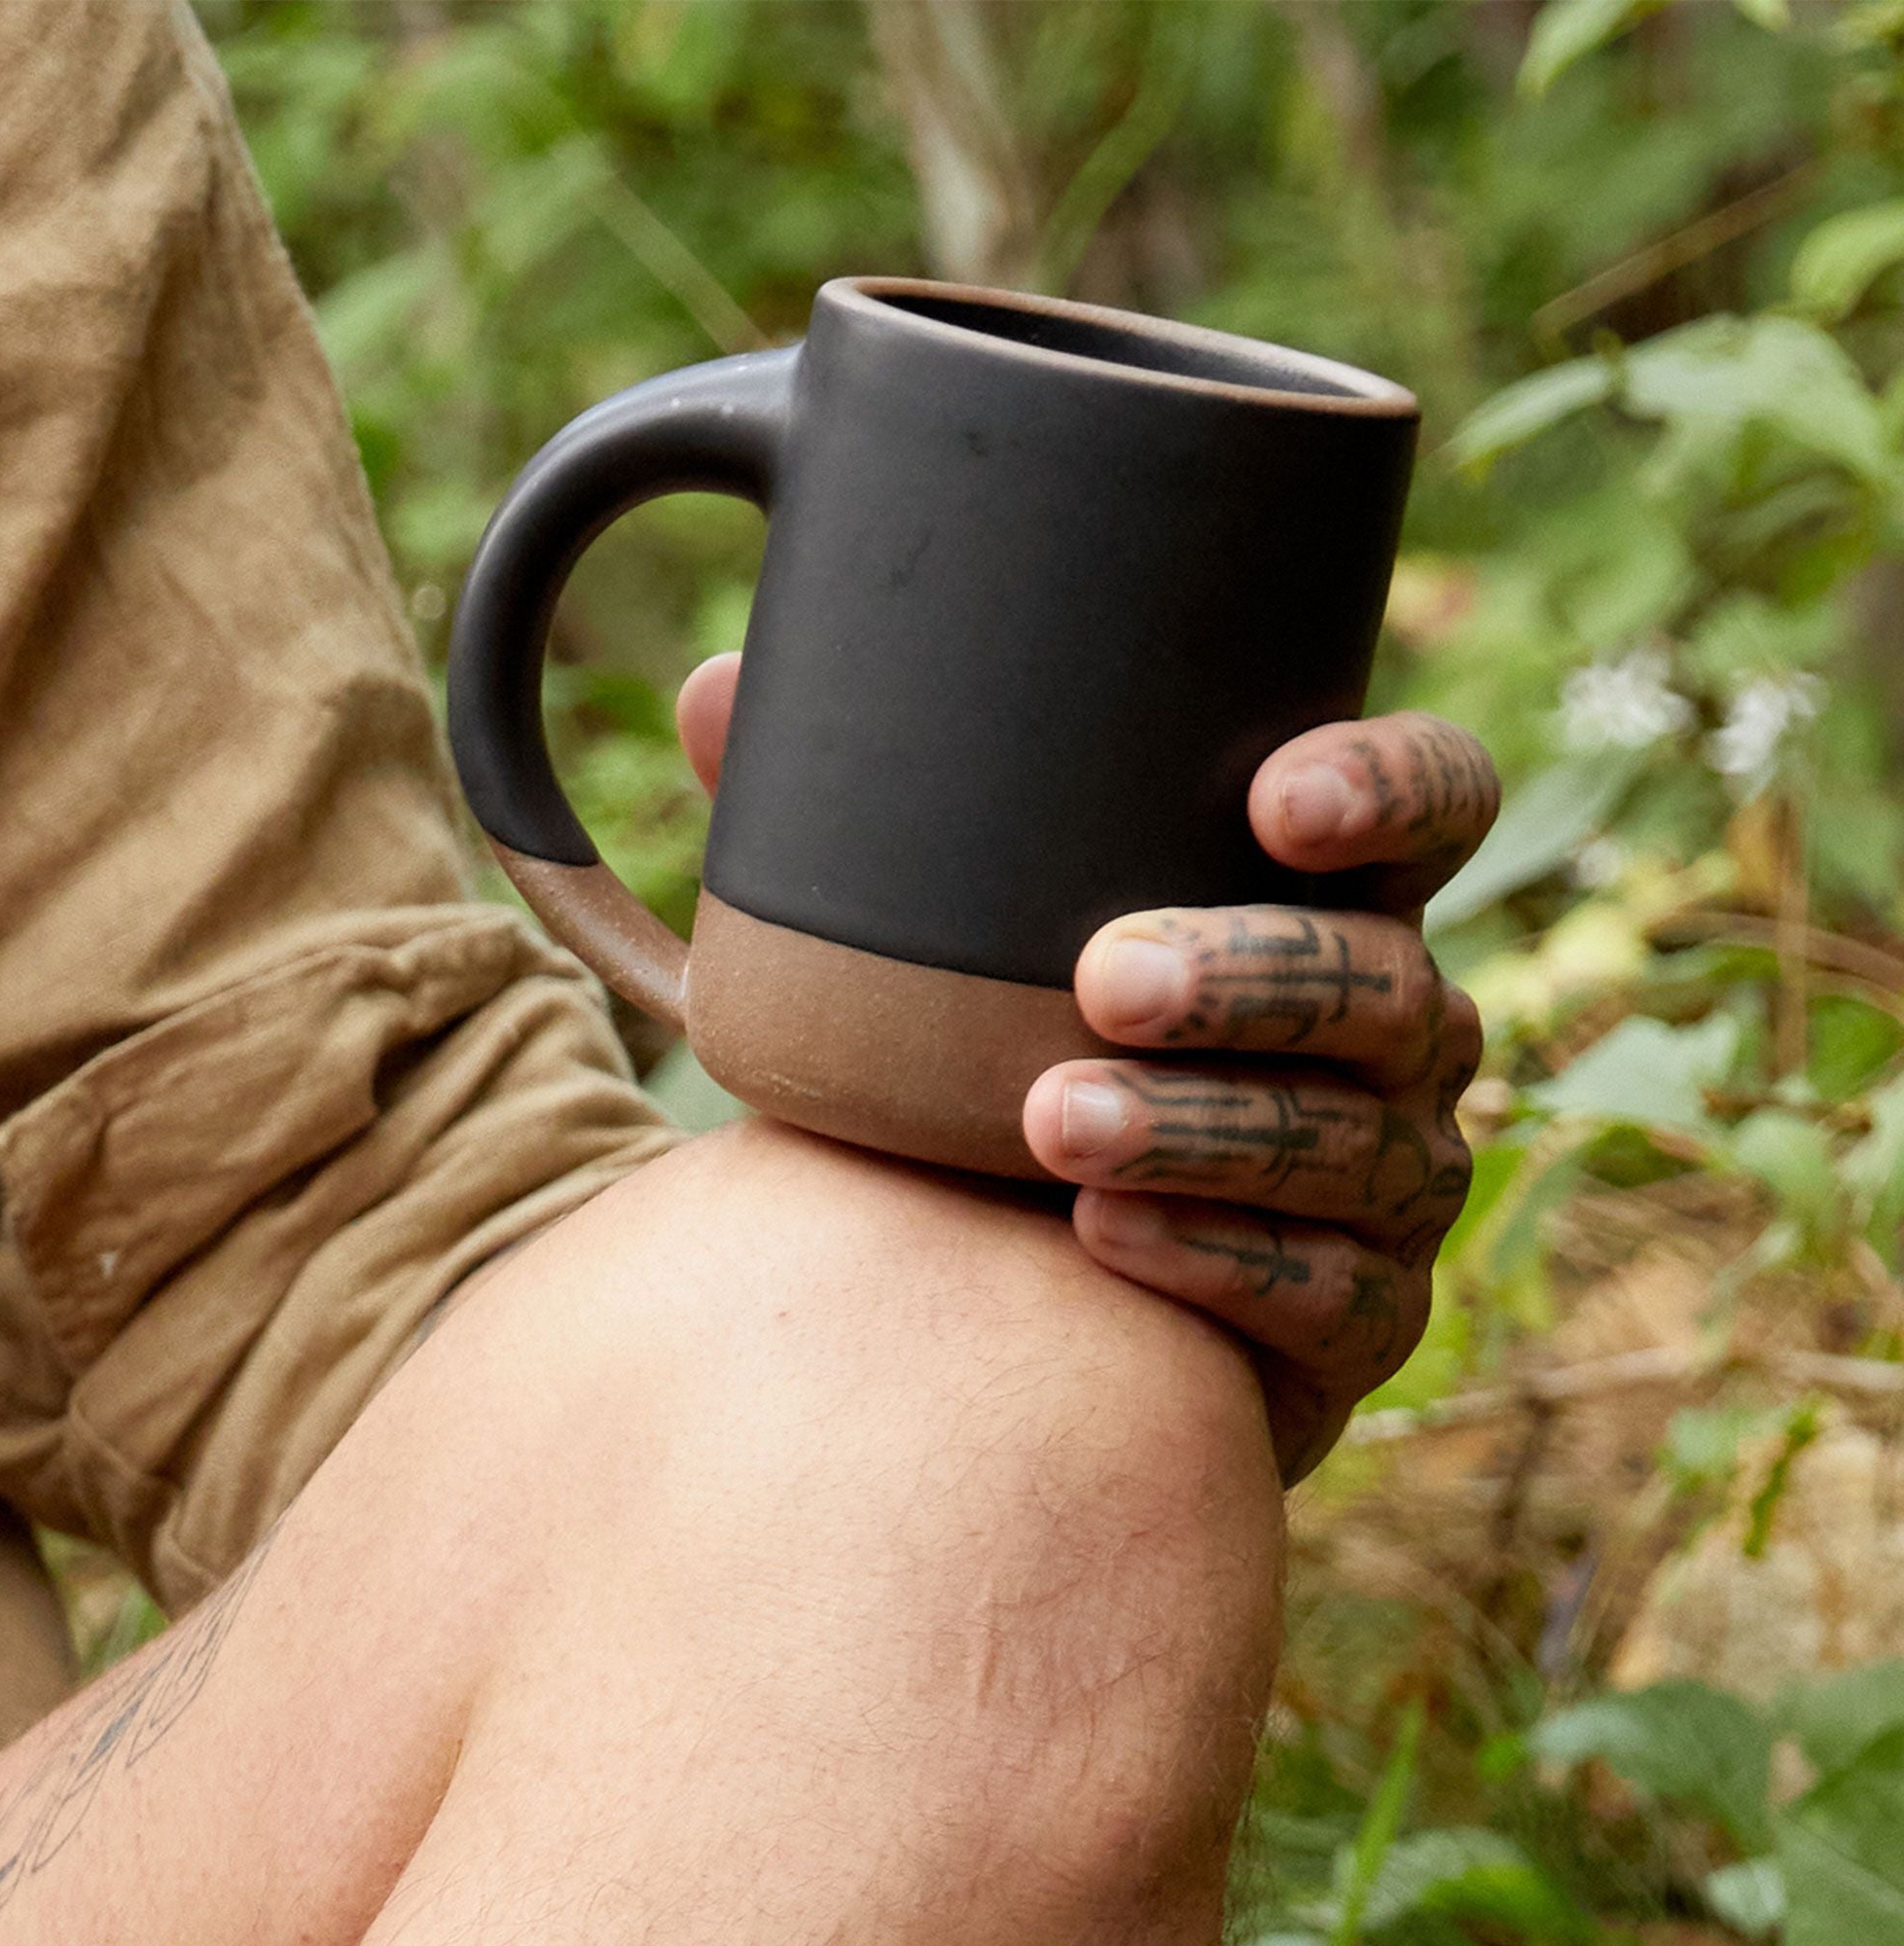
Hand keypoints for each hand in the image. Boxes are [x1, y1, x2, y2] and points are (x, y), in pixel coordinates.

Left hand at [677, 658, 1498, 1485]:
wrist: (997, 1275)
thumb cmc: (981, 1064)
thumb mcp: (920, 945)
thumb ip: (845, 823)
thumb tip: (713, 692)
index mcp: (1322, 898)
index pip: (1438, 805)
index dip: (1393, 788)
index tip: (1272, 798)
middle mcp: (1394, 1034)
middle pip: (1392, 984)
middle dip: (1261, 974)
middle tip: (1106, 977)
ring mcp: (1393, 1181)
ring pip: (1360, 1146)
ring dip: (1211, 1129)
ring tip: (1053, 1121)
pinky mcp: (1360, 1320)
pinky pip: (1330, 1297)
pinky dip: (1214, 1262)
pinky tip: (1102, 1242)